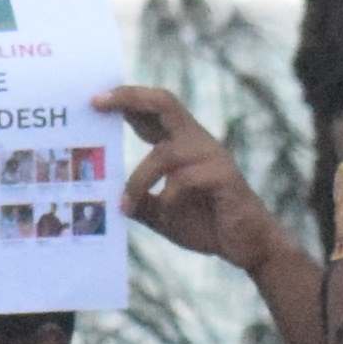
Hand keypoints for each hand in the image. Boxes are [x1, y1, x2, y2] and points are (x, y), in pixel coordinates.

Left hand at [98, 86, 278, 267]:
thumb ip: (141, 201)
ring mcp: (212, 156)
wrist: (248, 246)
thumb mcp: (162, 214)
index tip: (94, 100)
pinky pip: (184, 179)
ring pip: (164, 153)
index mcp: (183, 144)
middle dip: (130, 97)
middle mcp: (197, 142)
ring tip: (125, 205)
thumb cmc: (207, 224)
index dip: (126, 100)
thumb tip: (106, 199)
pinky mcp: (224, 176)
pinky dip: (167, 198)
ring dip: (139, 181)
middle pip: (164, 103)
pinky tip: (165, 215)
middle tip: (99, 102)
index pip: (153, 111)